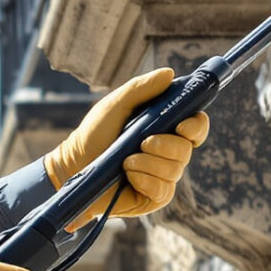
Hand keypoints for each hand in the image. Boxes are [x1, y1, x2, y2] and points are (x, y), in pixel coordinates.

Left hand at [44, 67, 212, 223]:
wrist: (74, 166)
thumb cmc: (94, 134)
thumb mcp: (116, 105)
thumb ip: (141, 88)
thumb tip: (169, 73)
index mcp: (164, 128)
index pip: (196, 126)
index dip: (196, 126)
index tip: (182, 126)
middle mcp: (168, 152)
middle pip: (186, 149)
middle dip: (165, 145)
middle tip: (142, 142)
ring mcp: (162, 176)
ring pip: (174, 170)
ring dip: (148, 163)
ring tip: (125, 161)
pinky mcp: (153, 197)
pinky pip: (163, 190)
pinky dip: (145, 180)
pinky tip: (129, 177)